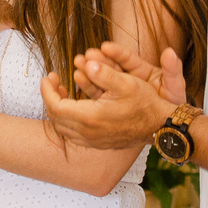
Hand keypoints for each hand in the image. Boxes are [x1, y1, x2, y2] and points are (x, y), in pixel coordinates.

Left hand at [40, 43, 182, 149]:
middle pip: (55, 118)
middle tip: (54, 81)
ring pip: (62, 128)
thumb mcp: (127, 83)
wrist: (160, 127)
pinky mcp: (98, 144)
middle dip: (50, 97)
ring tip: (62, 92)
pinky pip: (73, 134)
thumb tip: (87, 64)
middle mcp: (88, 133)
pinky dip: (67, 120)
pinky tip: (75, 107)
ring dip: (58, 110)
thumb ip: (104, 73)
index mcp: (90, 117)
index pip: (55, 105)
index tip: (49, 76)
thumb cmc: (145, 104)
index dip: (47, 90)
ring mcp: (92, 141)